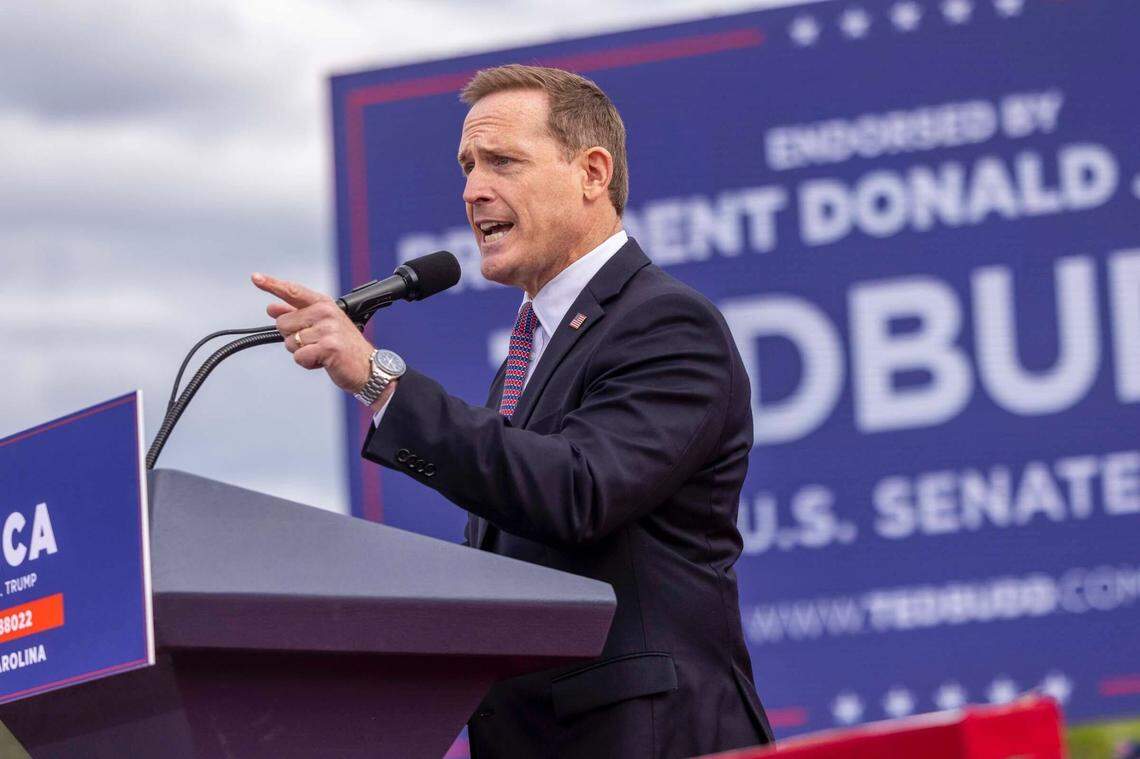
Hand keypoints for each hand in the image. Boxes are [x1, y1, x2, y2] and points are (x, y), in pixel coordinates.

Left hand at [251, 272, 373, 392]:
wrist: (367, 368)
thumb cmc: (343, 346)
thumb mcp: (321, 325)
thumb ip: (296, 315)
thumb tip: (272, 308)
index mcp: (323, 304)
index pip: (293, 291)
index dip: (272, 284)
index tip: (255, 277)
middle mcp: (325, 312)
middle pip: (283, 323)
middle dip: (293, 337)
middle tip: (316, 343)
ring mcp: (327, 329)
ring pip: (290, 342)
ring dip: (302, 352)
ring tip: (322, 352)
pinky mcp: (328, 347)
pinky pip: (299, 357)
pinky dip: (307, 363)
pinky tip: (323, 361)